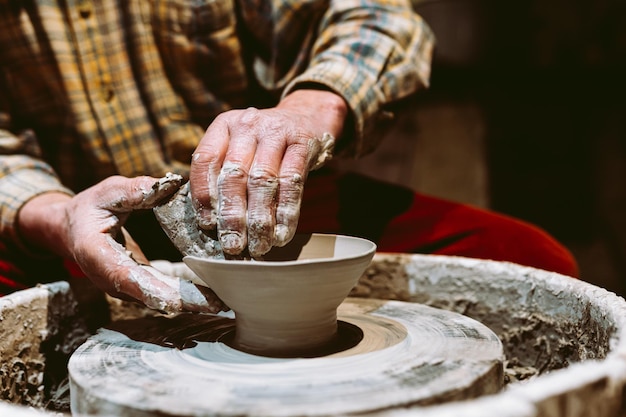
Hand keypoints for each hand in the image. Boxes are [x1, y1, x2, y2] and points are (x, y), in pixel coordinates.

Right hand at [17, 174, 226, 313]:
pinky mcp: (139, 287)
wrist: (73, 229)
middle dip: (187, 303)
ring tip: (225, 300)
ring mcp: (126, 288)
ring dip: (192, 303)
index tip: (184, 301)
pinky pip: (164, 294)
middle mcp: (112, 280)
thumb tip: (167, 184)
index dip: (157, 291)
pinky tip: (214, 293)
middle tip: (221, 303)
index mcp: (99, 256)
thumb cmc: (90, 208)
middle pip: (152, 298)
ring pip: (161, 301)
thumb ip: (133, 190)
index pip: (129, 279)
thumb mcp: (108, 192)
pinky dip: (188, 296)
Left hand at [190, 89, 347, 257]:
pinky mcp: (302, 143)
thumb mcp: (239, 146)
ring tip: (258, 246)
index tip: (208, 225)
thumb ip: (222, 174)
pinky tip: (282, 234)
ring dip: (260, 219)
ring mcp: (276, 132)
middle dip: (232, 215)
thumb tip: (211, 224)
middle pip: (235, 175)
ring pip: (263, 181)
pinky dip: (287, 212)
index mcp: (223, 125)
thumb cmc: (264, 144)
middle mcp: (247, 125)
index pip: (205, 160)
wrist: (306, 117)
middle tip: (233, 245)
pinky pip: (292, 182)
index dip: (203, 195)